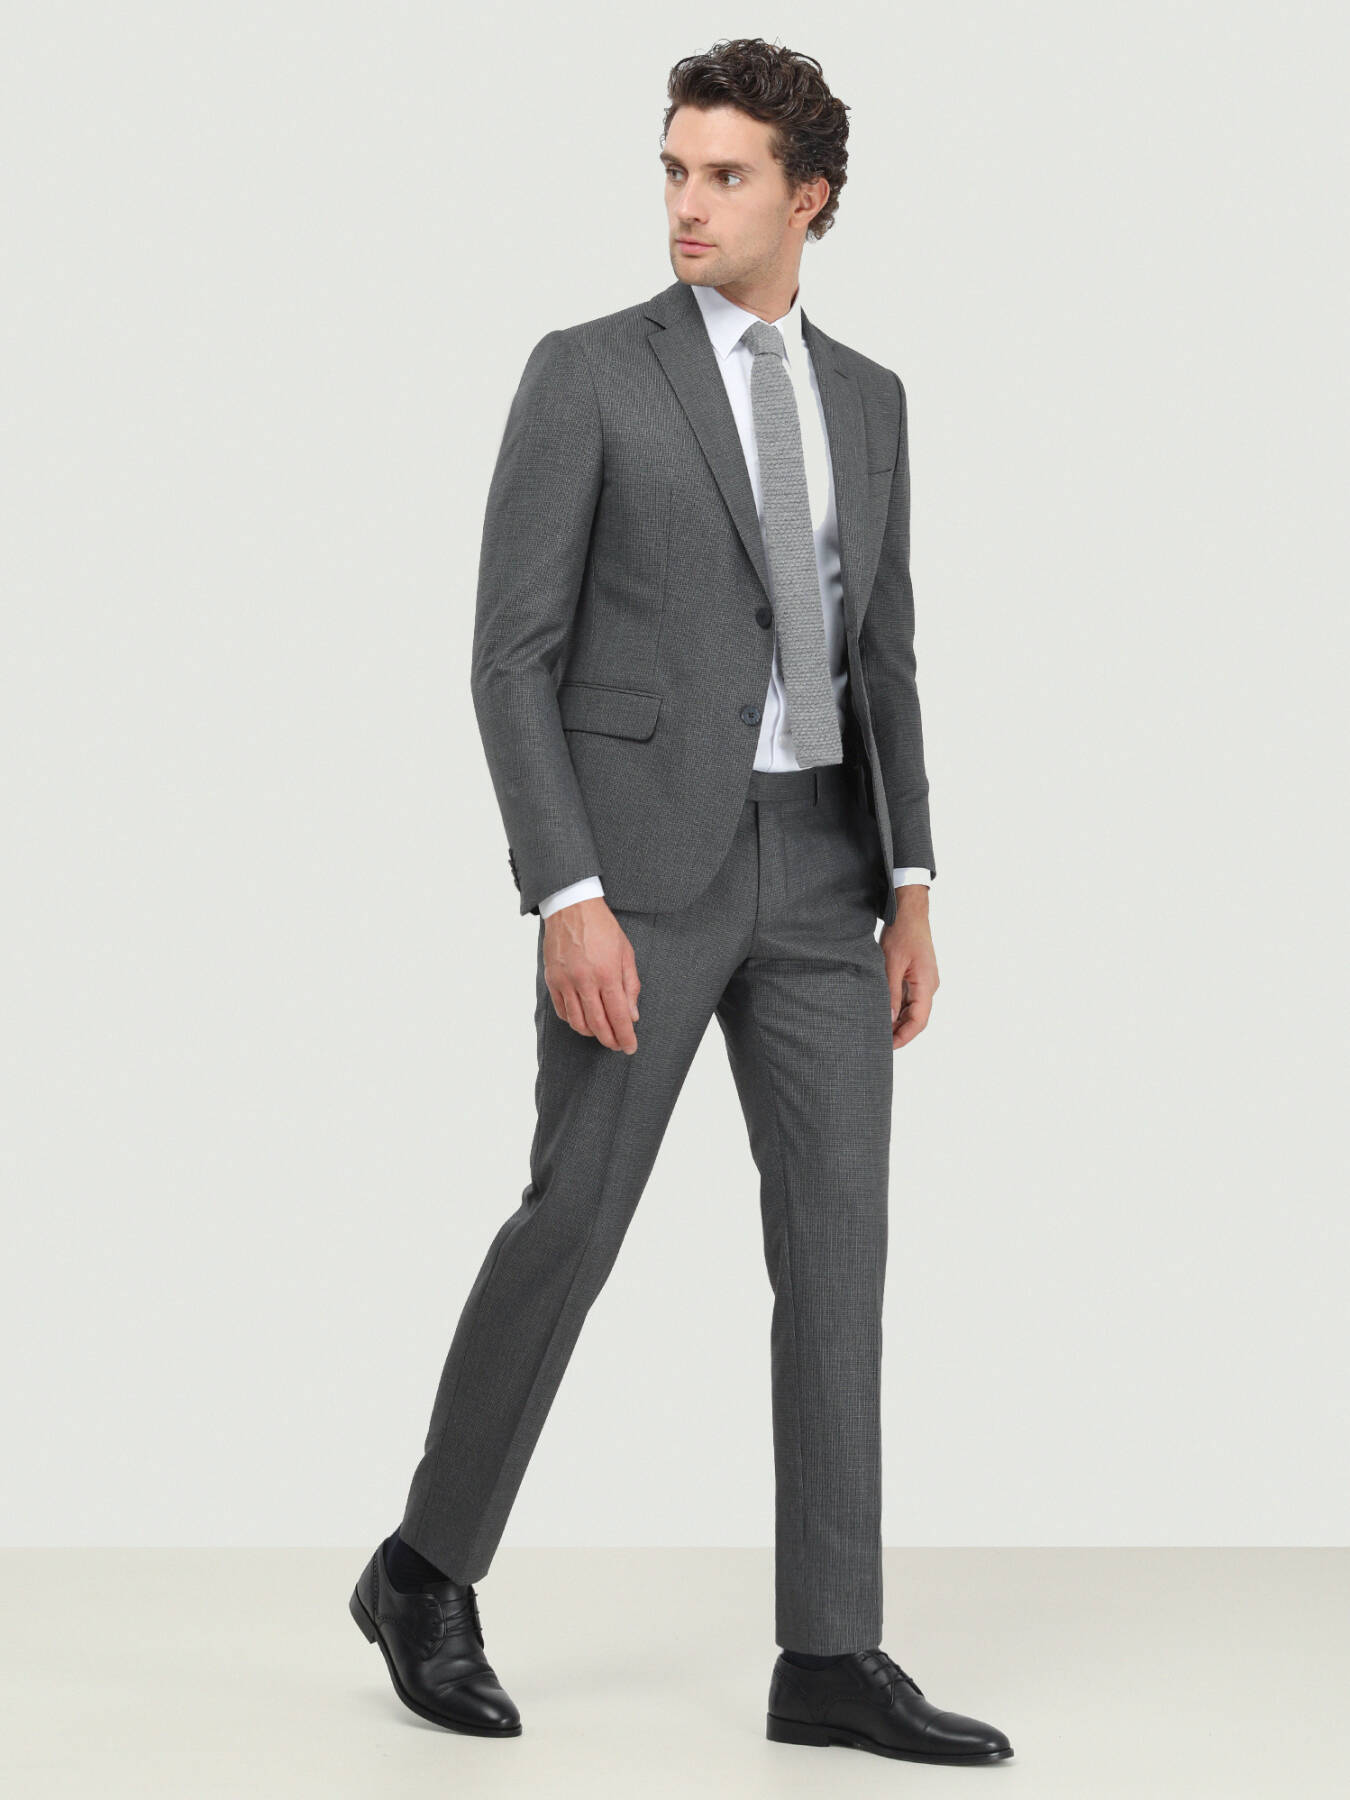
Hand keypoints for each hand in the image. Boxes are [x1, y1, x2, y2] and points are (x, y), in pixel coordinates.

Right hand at [543, 897, 640, 1052]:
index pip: (618, 1015)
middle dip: (610, 1040)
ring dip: (592, 1033)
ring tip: (602, 1033)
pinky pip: (562, 1010)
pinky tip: (583, 1019)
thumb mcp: (626, 952)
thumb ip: (631, 985)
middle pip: (598, 1024)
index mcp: (607, 973)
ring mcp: (565, 981)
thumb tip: (632, 1015)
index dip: (625, 1036)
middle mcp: (585, 980)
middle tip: (617, 1045)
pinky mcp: (552, 980)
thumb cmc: (602, 928)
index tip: (630, 1047)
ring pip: (577, 1022)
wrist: (571, 907)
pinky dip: (574, 1020)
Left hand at [880, 888, 938, 1048]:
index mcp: (927, 985)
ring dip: (897, 1021)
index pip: (919, 1021)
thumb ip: (890, 993)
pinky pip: (910, 999)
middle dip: (899, 1033)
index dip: (904, 1037)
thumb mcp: (891, 964)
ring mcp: (924, 982)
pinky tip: (883, 1012)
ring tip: (878, 1030)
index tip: (887, 1047)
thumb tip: (888, 1018)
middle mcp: (929, 986)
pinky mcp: (917, 976)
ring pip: (913, 1010)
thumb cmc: (902, 933)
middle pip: (917, 1019)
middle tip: (878, 1042)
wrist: (910, 912)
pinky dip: (897, 1008)